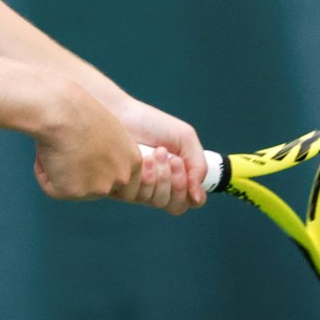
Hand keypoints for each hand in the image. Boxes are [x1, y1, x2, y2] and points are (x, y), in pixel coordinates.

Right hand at [31, 80, 141, 200]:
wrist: (61, 109)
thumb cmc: (78, 110)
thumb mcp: (108, 131)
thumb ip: (109, 154)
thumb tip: (93, 165)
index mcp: (133, 162)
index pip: (120, 180)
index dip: (97, 168)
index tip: (84, 152)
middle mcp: (120, 178)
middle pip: (96, 188)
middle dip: (79, 175)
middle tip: (67, 151)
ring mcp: (99, 188)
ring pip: (73, 189)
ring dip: (61, 173)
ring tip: (56, 146)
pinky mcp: (74, 192)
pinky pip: (51, 188)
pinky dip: (44, 172)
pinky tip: (45, 153)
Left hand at [111, 98, 206, 214]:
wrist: (121, 113)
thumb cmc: (152, 123)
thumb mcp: (185, 139)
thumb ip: (198, 167)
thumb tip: (198, 198)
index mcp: (177, 177)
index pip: (191, 201)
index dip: (190, 190)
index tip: (182, 166)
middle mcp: (160, 187)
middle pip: (176, 206)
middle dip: (177, 182)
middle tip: (171, 158)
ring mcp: (141, 189)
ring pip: (158, 202)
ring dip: (161, 176)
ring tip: (155, 153)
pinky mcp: (122, 188)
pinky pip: (137, 197)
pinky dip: (145, 178)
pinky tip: (141, 159)